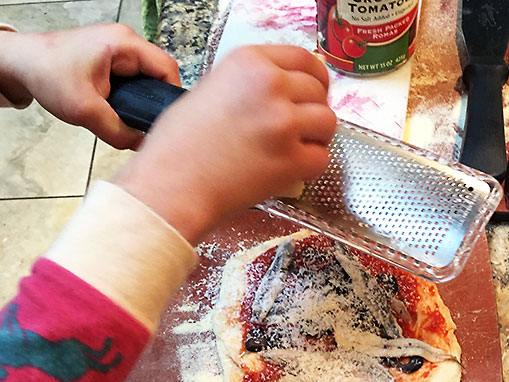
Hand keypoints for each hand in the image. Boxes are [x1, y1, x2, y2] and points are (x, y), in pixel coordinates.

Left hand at [0, 24, 179, 148]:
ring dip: (141, 104)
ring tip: (131, 121)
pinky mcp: (112, 64)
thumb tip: (141, 144)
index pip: (168, 69)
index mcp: (124, 44)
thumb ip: (119, 132)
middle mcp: (125, 44)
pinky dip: (130, 102)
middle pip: (160, 77)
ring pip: (147, 83)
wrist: (23, 65)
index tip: (165, 122)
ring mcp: (119, 53)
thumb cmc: (46, 72)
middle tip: (147, 127)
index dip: (171, 98)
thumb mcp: (86, 111)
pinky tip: (122, 114)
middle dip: (154, 104)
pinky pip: (134, 85)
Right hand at [114, 45, 337, 243]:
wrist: (173, 186)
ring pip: (327, 123)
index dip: (314, 78)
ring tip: (295, 151)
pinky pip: (322, 159)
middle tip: (300, 130)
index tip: (313, 91)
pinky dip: (311, 166)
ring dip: (316, 138)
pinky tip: (292, 170)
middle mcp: (270, 85)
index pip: (303, 59)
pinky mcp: (291, 160)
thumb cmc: (178, 147)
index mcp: (249, 62)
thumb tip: (275, 93)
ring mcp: (283, 123)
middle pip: (318, 92)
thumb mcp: (209, 90)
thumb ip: (246, 84)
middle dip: (313, 111)